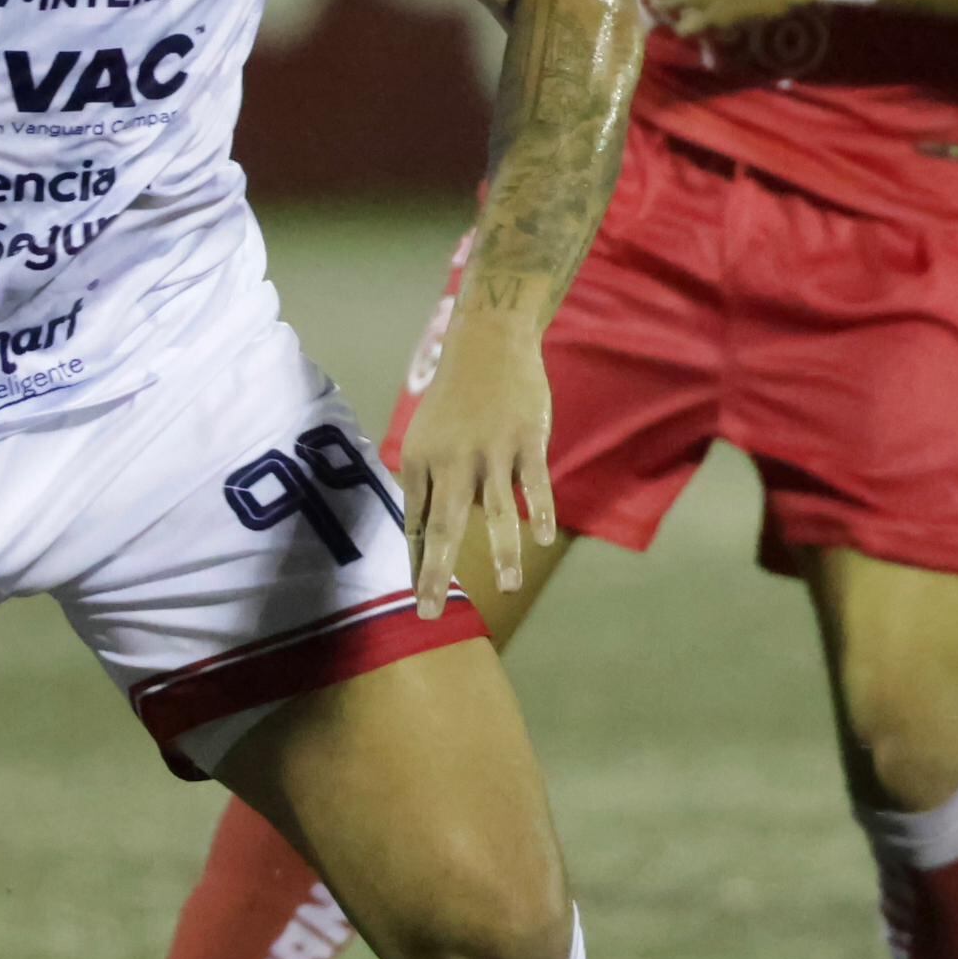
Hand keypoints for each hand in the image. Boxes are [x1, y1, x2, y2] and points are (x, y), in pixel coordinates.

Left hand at [398, 300, 557, 615]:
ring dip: (501, 552)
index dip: (416, 562)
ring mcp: (491, 452)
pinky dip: (538, 511)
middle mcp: (451, 461)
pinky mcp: (527, 442)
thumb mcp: (426, 436)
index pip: (415, 523)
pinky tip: (542, 540)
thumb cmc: (455, 399)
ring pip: (495, 511)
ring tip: (508, 587)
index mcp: (420, 461)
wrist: (488, 344)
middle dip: (436, 574)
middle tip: (431, 614)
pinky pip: (534, 484)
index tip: (418, 599)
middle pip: (443, 526)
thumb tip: (421, 531)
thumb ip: (426, 482)